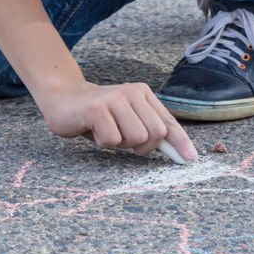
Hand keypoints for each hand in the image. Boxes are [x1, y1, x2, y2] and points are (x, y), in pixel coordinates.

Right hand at [37, 79, 198, 161]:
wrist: (63, 97)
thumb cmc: (100, 114)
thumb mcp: (128, 118)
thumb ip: (152, 130)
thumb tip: (183, 154)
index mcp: (143, 94)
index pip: (168, 122)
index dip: (181, 143)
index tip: (190, 160)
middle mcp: (132, 93)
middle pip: (156, 133)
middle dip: (142, 147)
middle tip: (123, 139)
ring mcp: (115, 99)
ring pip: (136, 138)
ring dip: (120, 144)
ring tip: (107, 131)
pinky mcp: (97, 109)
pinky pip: (112, 140)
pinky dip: (103, 142)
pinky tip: (94, 130)